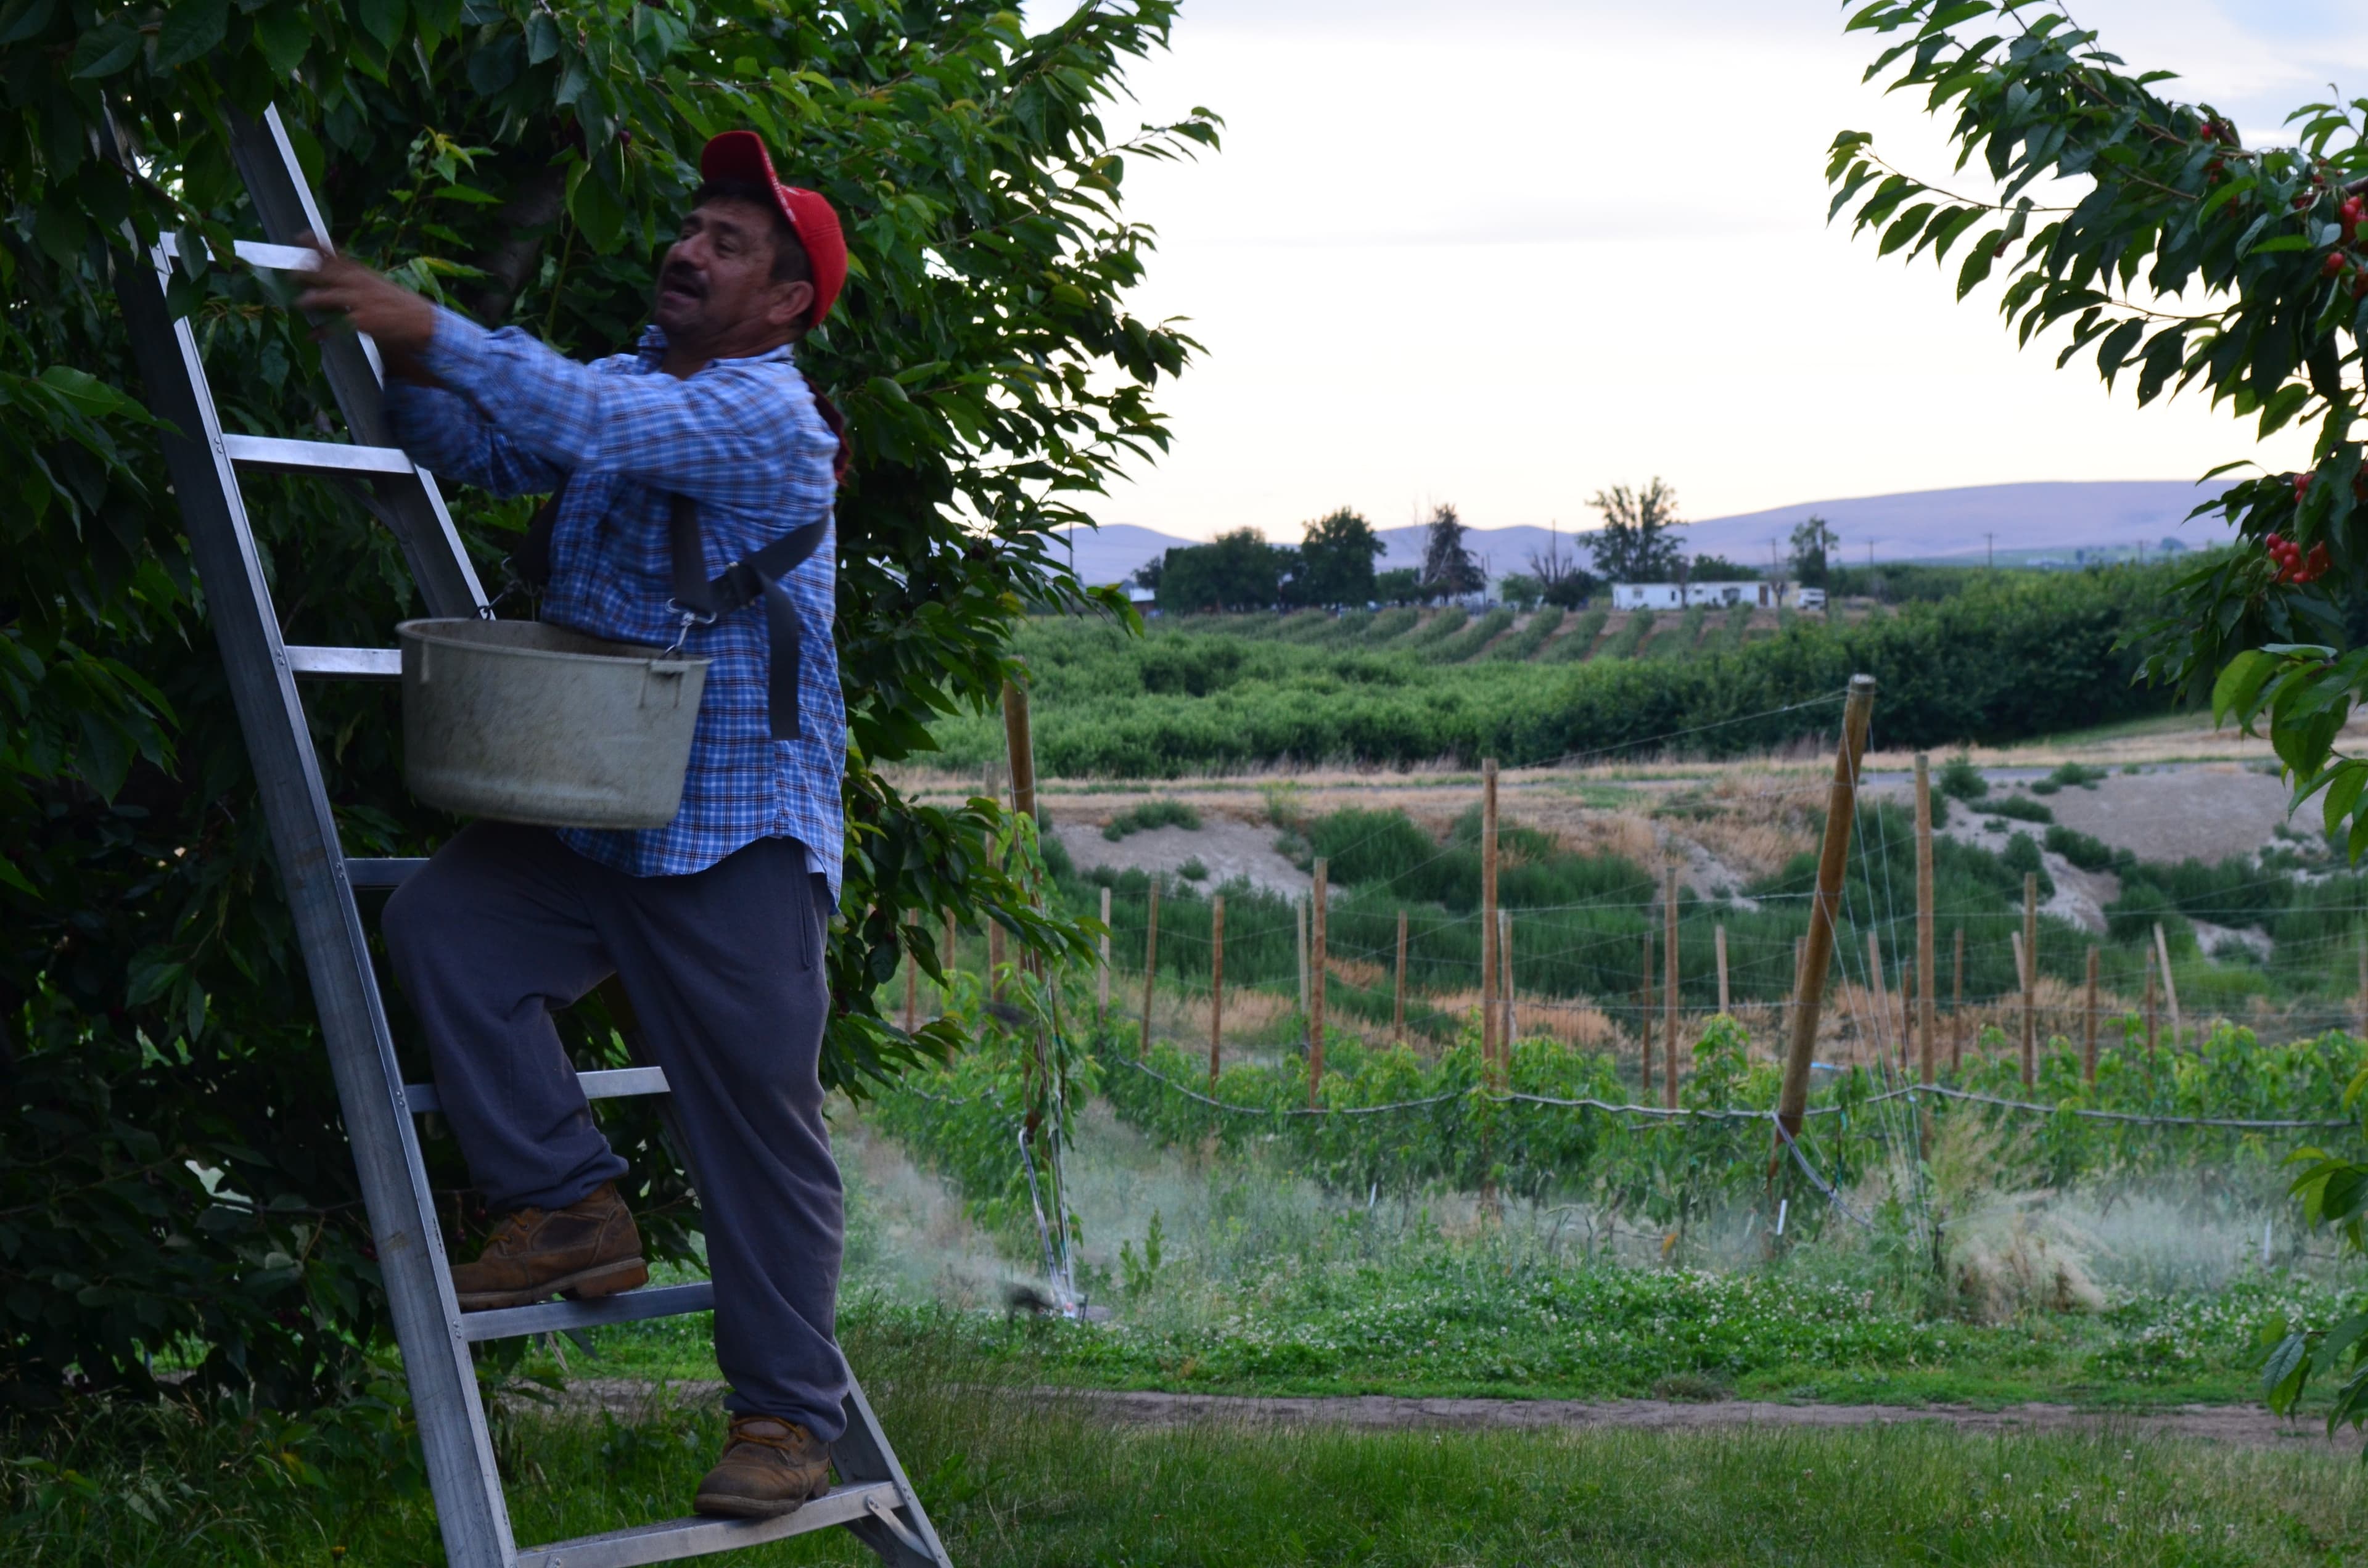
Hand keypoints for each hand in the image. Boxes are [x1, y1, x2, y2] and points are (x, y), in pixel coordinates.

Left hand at [292, 235, 438, 362]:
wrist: (423, 323)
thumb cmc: (400, 306)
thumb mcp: (379, 285)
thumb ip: (358, 280)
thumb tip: (340, 278)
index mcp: (363, 274)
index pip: (336, 255)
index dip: (317, 244)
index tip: (301, 235)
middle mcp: (359, 283)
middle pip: (326, 272)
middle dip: (306, 271)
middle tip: (291, 273)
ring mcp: (360, 301)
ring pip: (327, 296)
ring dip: (310, 299)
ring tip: (298, 302)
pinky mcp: (362, 321)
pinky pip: (335, 325)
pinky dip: (322, 331)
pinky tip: (312, 335)